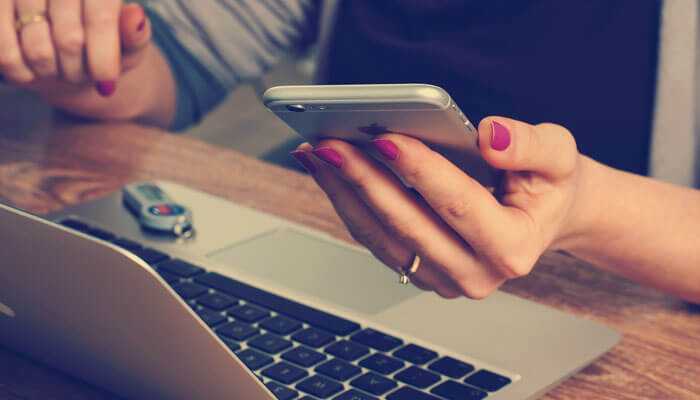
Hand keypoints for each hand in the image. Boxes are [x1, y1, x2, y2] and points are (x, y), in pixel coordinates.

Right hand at [0, 0, 151, 96]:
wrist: (66, 49)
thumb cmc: (104, 46)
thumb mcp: (128, 45)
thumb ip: (135, 35)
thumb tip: (135, 16)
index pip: (99, 18)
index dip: (103, 56)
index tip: (107, 85)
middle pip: (69, 39)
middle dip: (79, 70)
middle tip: (81, 74)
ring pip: (38, 50)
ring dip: (53, 73)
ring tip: (59, 68)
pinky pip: (6, 54)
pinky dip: (23, 73)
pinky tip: (33, 70)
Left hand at [291, 117, 584, 298]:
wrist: (542, 216)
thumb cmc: (548, 185)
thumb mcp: (559, 156)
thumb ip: (531, 145)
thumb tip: (490, 136)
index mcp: (513, 248)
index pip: (458, 205)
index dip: (420, 171)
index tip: (386, 138)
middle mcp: (475, 274)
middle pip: (408, 225)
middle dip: (365, 181)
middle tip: (330, 144)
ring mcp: (443, 279)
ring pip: (381, 237)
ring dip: (345, 193)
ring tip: (318, 153)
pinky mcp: (420, 271)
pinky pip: (375, 239)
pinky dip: (348, 203)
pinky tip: (329, 171)